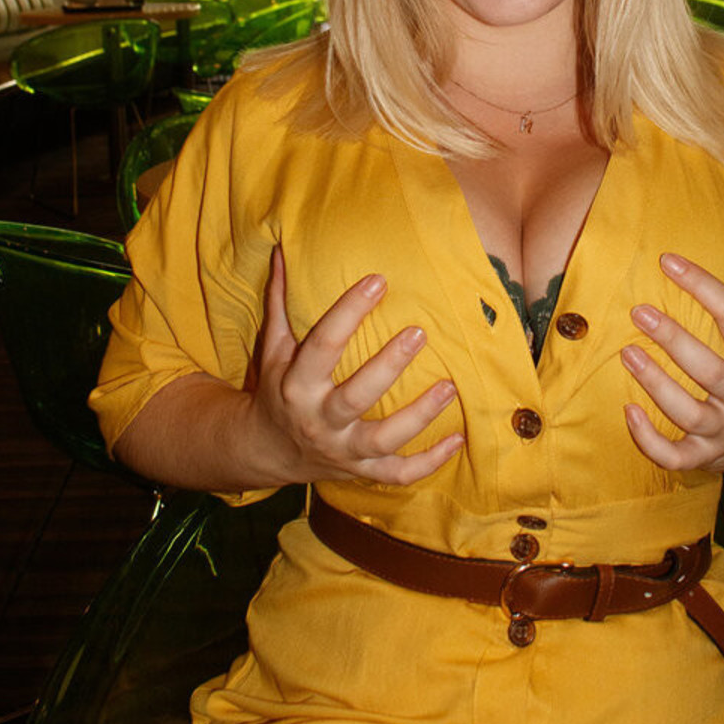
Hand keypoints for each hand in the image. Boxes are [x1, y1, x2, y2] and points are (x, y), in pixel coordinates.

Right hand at [241, 246, 463, 486]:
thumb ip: (280, 301)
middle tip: (420, 333)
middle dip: (388, 366)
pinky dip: (428, 463)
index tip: (377, 280)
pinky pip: (397, 474)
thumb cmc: (277, 387)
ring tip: (450, 386)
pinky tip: (458, 439)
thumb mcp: (273, 347)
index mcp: (297, 384)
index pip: (323, 345)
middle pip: (356, 396)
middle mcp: (319, 419)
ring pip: (383, 439)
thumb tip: (280, 250)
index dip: (349, 312)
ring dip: (419, 416)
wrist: (266, 450)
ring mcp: (342, 449)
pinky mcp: (361, 469)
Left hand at [621, 234, 723, 477]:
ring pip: (690, 413)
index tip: (667, 260)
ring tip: (626, 353)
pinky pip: (677, 456)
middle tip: (639, 311)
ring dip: (656, 386)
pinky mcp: (705, 456)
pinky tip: (627, 413)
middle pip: (711, 370)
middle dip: (674, 340)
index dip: (702, 285)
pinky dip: (650, 441)